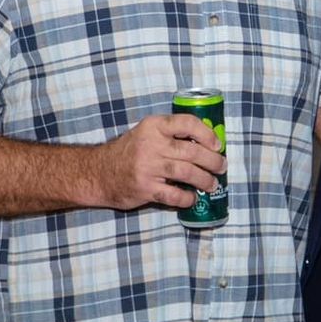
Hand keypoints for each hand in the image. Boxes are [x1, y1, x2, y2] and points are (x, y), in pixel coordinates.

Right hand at [97, 112, 225, 210]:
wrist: (99, 173)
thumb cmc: (129, 152)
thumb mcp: (146, 133)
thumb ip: (170, 134)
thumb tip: (206, 143)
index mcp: (154, 126)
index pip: (186, 123)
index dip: (206, 134)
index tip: (217, 145)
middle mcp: (151, 144)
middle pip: (191, 152)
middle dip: (212, 161)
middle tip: (221, 166)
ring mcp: (148, 167)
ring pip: (187, 173)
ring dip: (204, 180)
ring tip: (212, 184)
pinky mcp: (145, 188)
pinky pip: (174, 195)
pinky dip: (187, 198)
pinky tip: (192, 198)